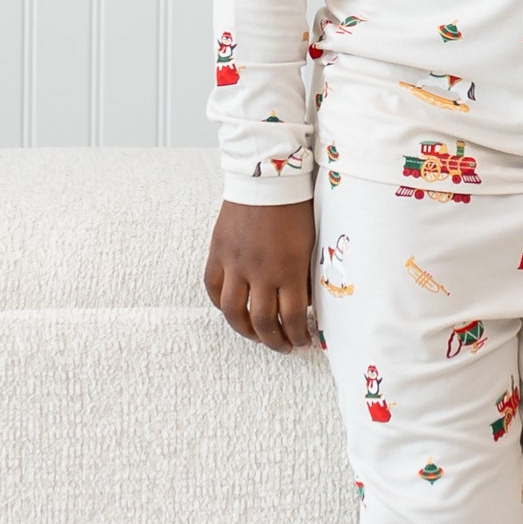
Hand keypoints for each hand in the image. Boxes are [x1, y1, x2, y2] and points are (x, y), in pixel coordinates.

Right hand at [206, 198, 319, 352]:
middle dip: (275, 341)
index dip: (297, 336)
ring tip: (256, 335)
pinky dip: (220, 304)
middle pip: (263, 322)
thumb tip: (304, 303)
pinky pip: (213, 288)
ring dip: (246, 331)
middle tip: (283, 346)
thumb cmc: (296, 207)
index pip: (292, 318)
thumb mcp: (310, 244)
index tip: (303, 341)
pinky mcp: (218, 253)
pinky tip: (233, 310)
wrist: (267, 178)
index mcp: (289, 269)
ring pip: (233, 313)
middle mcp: (260, 271)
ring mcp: (235, 263)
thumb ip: (305, 276)